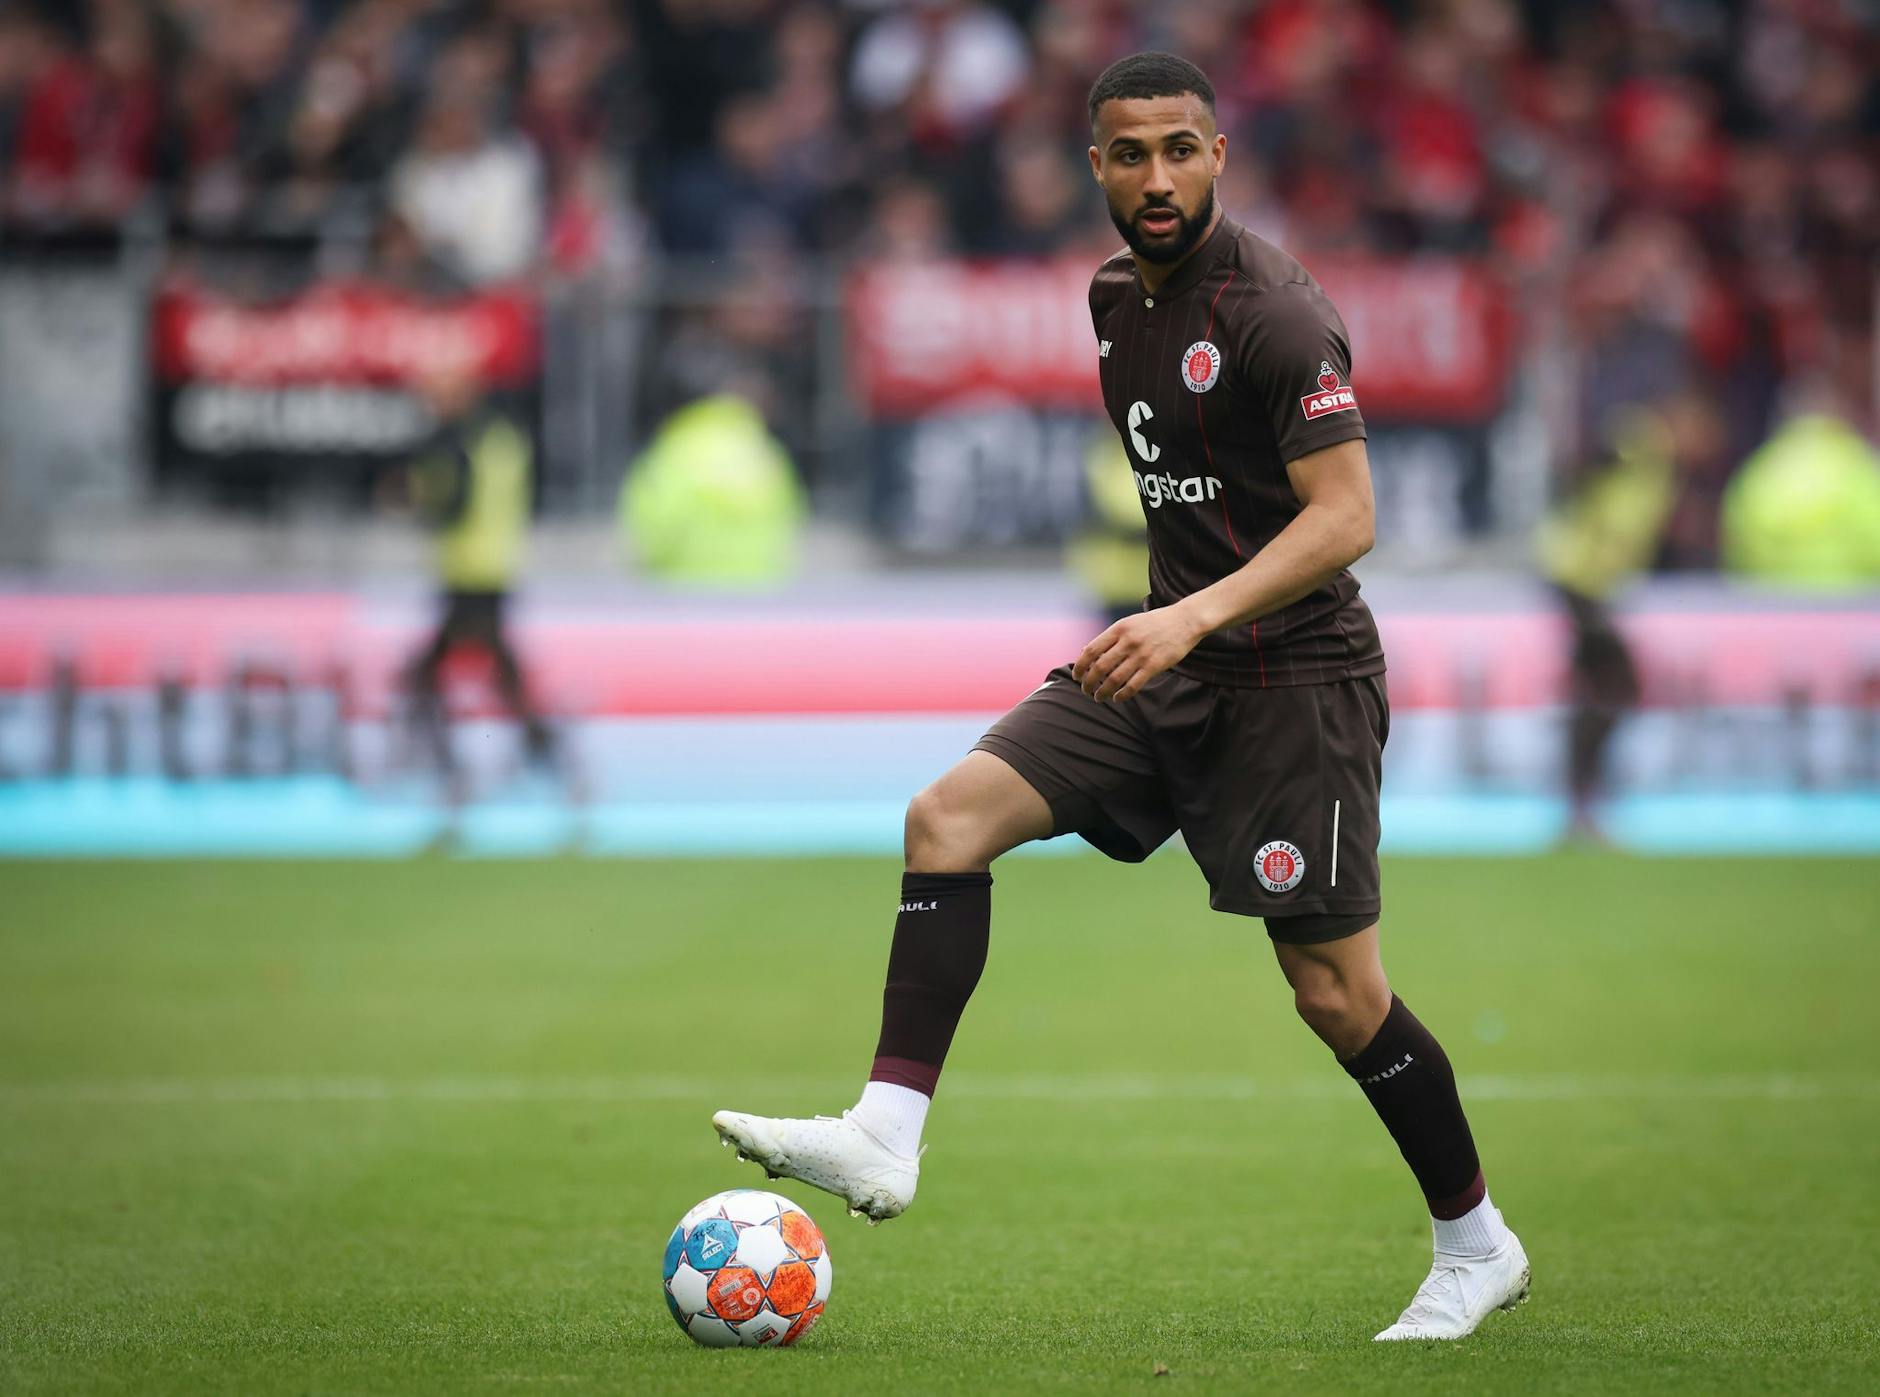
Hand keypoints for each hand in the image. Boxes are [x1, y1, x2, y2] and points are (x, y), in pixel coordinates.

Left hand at [1072, 605, 1206, 702]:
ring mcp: (1141, 654)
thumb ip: (1109, 637)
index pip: (1091, 650)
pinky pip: (1133, 685)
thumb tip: (1085, 651)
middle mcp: (1128, 641)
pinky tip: (1116, 698)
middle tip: (1086, 690)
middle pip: (1100, 667)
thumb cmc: (1154, 623)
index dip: (1080, 666)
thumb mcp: (1129, 623)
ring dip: (1103, 692)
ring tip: (1099, 697)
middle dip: (1089, 682)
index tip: (1076, 676)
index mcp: (1119, 629)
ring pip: (1115, 679)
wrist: (1184, 621)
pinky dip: (1122, 695)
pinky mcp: (1154, 666)